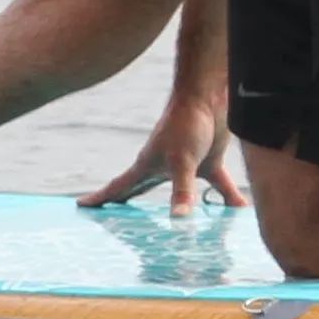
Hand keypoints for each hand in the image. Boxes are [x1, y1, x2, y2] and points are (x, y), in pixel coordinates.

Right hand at [82, 92, 251, 212]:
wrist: (210, 95)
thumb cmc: (188, 123)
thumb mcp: (184, 162)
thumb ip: (182, 191)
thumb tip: (179, 220)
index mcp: (147, 166)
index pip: (118, 188)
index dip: (100, 199)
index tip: (80, 206)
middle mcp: (162, 167)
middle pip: (140, 191)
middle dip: (127, 205)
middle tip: (114, 222)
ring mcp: (186, 164)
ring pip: (179, 192)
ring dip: (177, 206)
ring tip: (173, 224)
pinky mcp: (208, 160)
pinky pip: (217, 186)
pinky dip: (226, 197)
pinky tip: (238, 209)